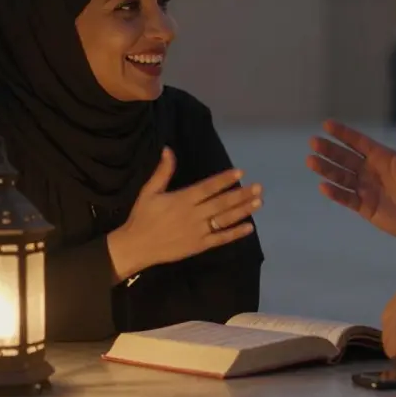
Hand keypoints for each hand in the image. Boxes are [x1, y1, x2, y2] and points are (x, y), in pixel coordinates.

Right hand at [116, 147, 260, 272]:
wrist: (136, 246)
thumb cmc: (142, 217)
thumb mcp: (149, 191)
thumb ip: (162, 172)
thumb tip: (168, 149)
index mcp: (182, 199)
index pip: (207, 187)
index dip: (224, 180)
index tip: (240, 172)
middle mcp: (193, 215)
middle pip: (221, 203)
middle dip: (241, 194)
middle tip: (258, 187)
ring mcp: (198, 232)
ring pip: (224, 220)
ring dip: (242, 211)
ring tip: (258, 202)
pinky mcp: (199, 246)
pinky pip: (220, 239)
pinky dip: (235, 233)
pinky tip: (249, 227)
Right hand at [306, 108, 395, 249]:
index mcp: (382, 156)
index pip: (358, 142)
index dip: (343, 134)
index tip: (327, 124)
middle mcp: (370, 170)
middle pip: (344, 158)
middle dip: (329, 150)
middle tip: (313, 141)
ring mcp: (365, 188)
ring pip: (341, 176)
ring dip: (326, 169)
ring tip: (311, 161)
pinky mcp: (364, 206)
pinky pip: (347, 198)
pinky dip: (335, 193)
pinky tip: (323, 186)